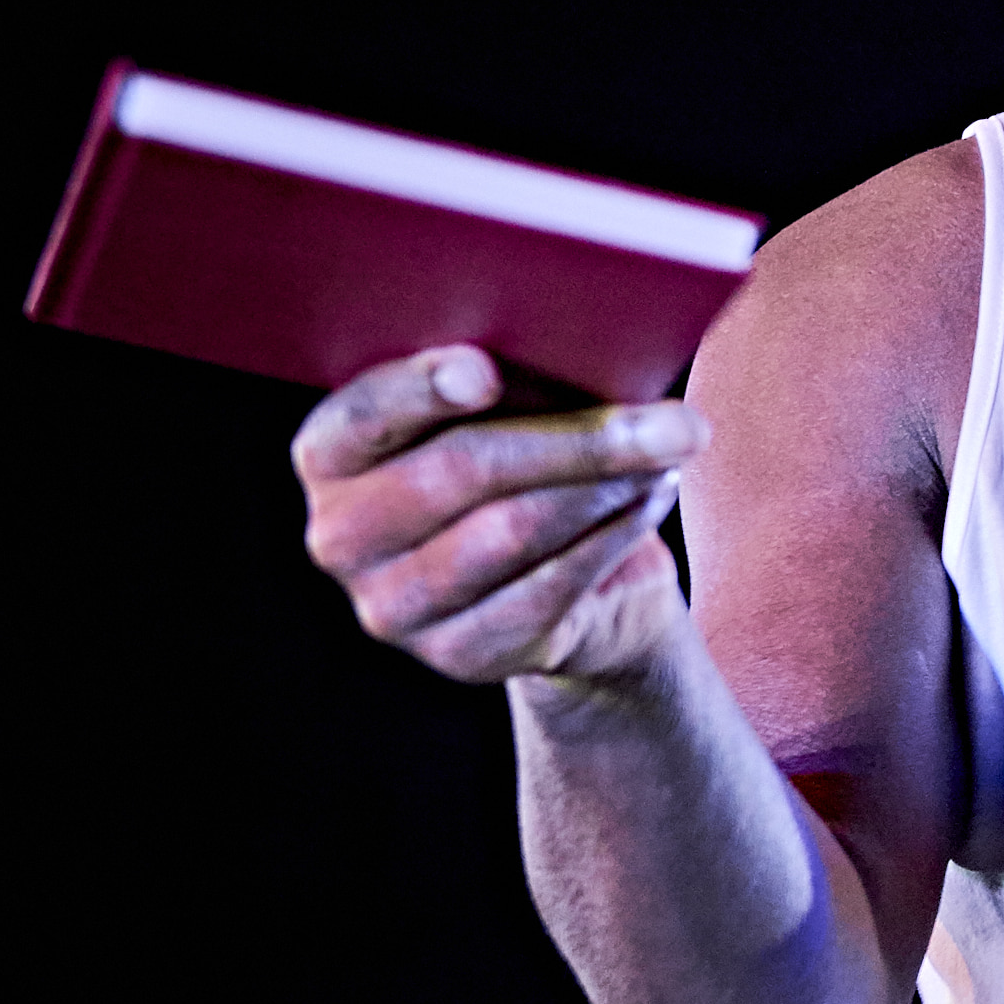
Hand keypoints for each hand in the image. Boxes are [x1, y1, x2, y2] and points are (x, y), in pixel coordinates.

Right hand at [293, 347, 709, 685]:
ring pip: (513, 531)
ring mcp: (393, 606)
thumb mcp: (506, 412)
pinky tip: (652, 498)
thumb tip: (587, 349)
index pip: (362, 416)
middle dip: (576, 439)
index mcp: (330, 455)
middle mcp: (341, 535)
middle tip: (672, 420)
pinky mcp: (458, 655)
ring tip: (669, 452)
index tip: (485, 370)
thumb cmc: (527, 462)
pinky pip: (550, 586)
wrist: (564, 585)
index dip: (420, 391)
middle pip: (460, 472)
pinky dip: (613, 534)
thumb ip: (510, 379)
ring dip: (605, 486)